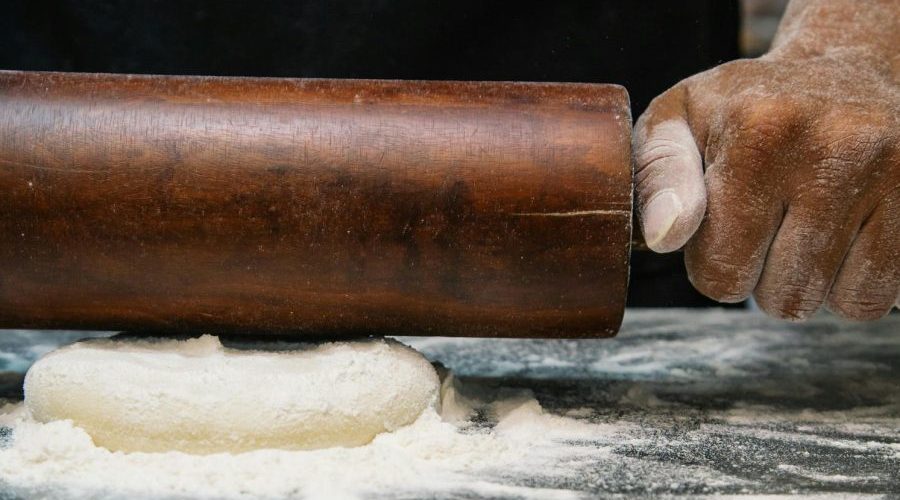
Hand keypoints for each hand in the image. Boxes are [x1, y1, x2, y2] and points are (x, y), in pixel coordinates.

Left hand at [633, 0, 898, 319]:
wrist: (843, 73)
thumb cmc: (744, 109)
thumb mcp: (678, 120)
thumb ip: (657, 177)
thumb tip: (664, 237)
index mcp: (757, 134)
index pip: (720, 273)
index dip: (713, 264)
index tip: (723, 225)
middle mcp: (833, 149)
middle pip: (782, 298)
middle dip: (765, 277)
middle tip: (769, 224)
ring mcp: (894, 173)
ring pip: (839, 303)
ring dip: (815, 282)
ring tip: (807, 226)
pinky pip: (884, 295)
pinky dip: (859, 281)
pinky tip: (847, 234)